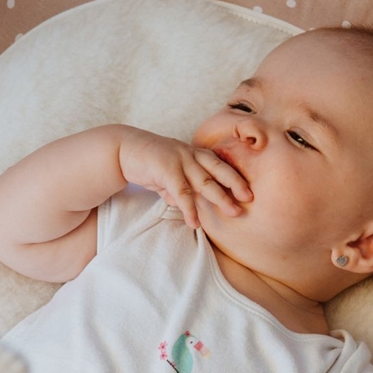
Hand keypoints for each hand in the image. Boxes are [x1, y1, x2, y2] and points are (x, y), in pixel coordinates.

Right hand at [117, 128, 251, 228]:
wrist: (123, 150)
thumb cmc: (147, 163)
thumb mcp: (168, 176)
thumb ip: (178, 189)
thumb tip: (183, 206)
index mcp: (194, 153)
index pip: (220, 165)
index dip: (236, 177)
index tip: (250, 191)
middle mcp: (191, 154)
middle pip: (219, 170)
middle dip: (236, 185)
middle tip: (250, 199)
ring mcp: (179, 160)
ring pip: (205, 181)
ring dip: (220, 198)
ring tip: (233, 212)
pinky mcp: (166, 169)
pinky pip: (181, 192)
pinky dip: (189, 208)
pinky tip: (195, 222)